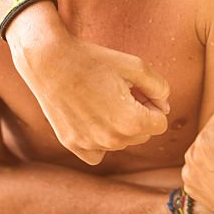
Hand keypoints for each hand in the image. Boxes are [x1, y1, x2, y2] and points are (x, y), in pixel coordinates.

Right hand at [8, 8, 171, 163]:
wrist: (50, 61)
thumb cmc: (94, 60)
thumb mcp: (136, 66)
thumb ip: (160, 87)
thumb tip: (164, 106)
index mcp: (131, 121)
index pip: (160, 124)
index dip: (154, 104)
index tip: (140, 90)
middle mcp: (111, 139)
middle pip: (142, 135)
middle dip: (139, 115)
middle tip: (122, 91)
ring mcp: (89, 144)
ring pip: (120, 142)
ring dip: (119, 126)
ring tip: (104, 99)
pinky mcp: (71, 144)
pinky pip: (98, 154)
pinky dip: (100, 140)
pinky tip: (93, 118)